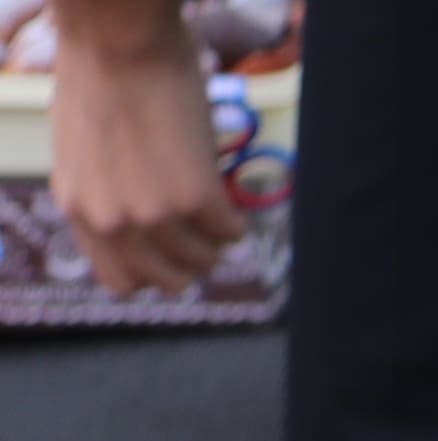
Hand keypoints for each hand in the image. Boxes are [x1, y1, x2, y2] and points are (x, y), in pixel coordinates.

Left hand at [46, 0, 239, 296]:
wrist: (117, 40)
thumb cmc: (99, 75)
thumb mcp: (84, 151)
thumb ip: (105, 191)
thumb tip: (139, 213)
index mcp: (78, 208)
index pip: (121, 279)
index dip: (153, 269)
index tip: (169, 249)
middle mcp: (112, 220)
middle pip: (168, 280)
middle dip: (190, 260)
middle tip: (202, 232)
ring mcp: (153, 214)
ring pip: (205, 260)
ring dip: (216, 239)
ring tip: (216, 209)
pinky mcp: (195, 198)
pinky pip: (231, 231)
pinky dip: (236, 217)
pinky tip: (228, 194)